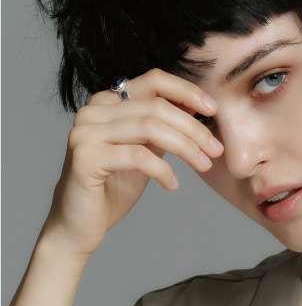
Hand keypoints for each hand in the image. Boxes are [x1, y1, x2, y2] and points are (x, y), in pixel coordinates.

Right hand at [41, 67, 223, 257]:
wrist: (80, 224)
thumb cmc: (114, 186)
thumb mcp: (145, 149)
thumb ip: (163, 127)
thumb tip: (197, 107)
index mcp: (108, 101)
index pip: (154, 81)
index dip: (187, 92)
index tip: (213, 111)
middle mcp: (93, 110)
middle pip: (157, 107)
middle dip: (194, 128)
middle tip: (216, 150)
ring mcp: (85, 132)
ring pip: (150, 128)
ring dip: (186, 148)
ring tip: (204, 165)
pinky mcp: (85, 157)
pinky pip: (138, 156)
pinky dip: (163, 170)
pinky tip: (173, 185)